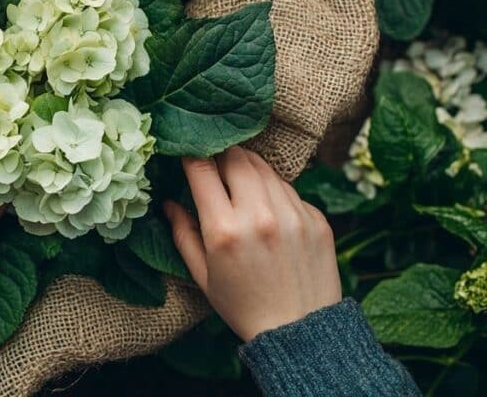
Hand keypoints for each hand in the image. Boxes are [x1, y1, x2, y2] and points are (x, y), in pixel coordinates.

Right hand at [164, 147, 341, 341]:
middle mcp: (260, 215)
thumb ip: (183, 235)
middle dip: (222, 154)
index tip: (187, 154)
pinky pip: (290, 189)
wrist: (301, 331)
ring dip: (248, 168)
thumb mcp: (203, 276)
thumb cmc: (244, 307)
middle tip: (215, 162)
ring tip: (240, 182)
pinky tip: (268, 209)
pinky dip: (274, 190)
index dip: (191, 155)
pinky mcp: (316, 219)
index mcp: (224, 230)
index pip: (202, 169)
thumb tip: (169, 204)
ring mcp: (292, 215)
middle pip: (237, 157)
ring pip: (265, 168)